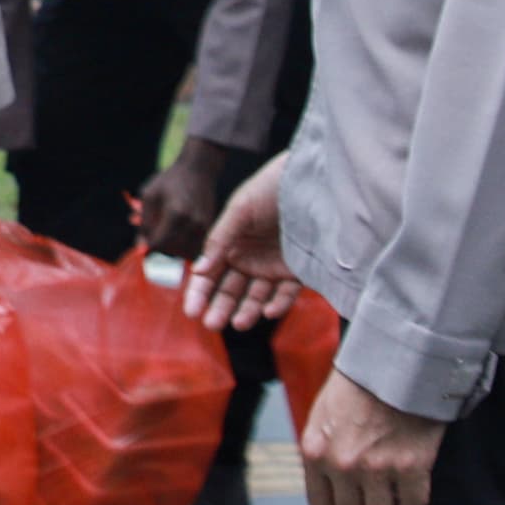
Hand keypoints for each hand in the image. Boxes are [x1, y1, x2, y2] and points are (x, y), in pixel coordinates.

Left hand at [135, 139, 229, 261]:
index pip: (159, 244)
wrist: (198, 171)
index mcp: (176, 215)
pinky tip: (177, 234)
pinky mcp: (210, 229)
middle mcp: (193, 224)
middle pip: (172, 252)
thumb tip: (141, 246)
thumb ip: (144, 222)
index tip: (143, 240)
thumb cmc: (170, 181)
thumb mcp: (149, 195)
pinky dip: (184, 247)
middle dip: (159, 248)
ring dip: (173, 250)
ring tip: (166, 235)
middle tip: (154, 236)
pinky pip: (195, 248)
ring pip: (185, 254)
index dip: (147, 246)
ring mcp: (204, 228)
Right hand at [181, 158, 301, 331]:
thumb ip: (219, 239)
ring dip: (248, 311)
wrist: (312, 180)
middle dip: (221, 308)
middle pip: (231, 290)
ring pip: (257, 296)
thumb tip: (199, 270)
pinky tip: (269, 312)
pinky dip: (278, 304)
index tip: (191, 311)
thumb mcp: (240, 209)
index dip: (199, 293)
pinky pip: (287, 293)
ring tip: (239, 324)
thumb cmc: (271, 188)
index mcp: (230, 244)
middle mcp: (249, 258)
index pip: (210, 274)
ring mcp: (273, 266)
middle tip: (212, 324)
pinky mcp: (298, 271)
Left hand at [297, 372, 447, 504]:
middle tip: (375, 497)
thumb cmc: (357, 385)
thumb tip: (328, 489)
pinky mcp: (411, 467)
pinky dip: (414, 498)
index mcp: (314, 453)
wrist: (395, 361)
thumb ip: (320, 453)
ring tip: (392, 494)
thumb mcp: (321, 416)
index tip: (350, 501)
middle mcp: (342, 466)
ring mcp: (377, 469)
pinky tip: (412, 481)